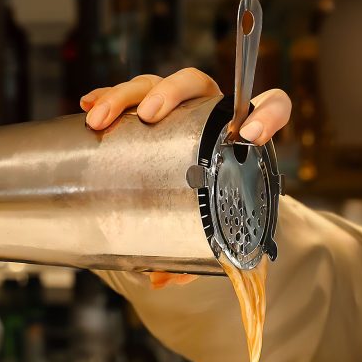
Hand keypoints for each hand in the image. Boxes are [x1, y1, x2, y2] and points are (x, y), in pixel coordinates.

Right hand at [81, 68, 291, 286]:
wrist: (202, 197)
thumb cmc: (211, 209)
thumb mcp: (211, 230)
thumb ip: (195, 256)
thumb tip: (160, 278)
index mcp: (241, 134)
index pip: (272, 106)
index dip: (268, 114)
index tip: (250, 137)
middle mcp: (210, 111)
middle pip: (193, 83)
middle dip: (169, 92)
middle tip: (149, 116)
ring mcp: (177, 107)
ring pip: (153, 84)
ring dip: (125, 96)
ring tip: (100, 119)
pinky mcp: (148, 108)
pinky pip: (128, 95)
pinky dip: (107, 95)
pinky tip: (89, 104)